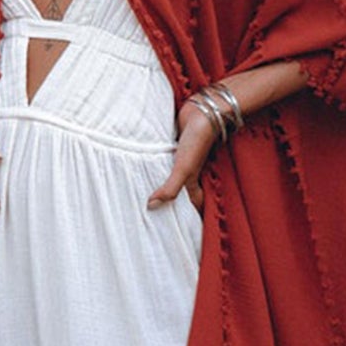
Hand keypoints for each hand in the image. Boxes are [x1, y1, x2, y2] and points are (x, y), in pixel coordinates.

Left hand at [147, 100, 219, 215]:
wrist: (202, 112)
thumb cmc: (197, 142)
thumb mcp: (184, 169)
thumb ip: (170, 189)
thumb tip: (151, 207)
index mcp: (193, 180)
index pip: (193, 204)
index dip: (190, 218)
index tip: (180, 233)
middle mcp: (187, 172)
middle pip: (179, 192)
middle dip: (170, 203)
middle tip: (154, 217)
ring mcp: (181, 159)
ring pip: (170, 176)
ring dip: (160, 183)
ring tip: (142, 195)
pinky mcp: (174, 146)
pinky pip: (164, 159)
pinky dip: (156, 164)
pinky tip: (142, 167)